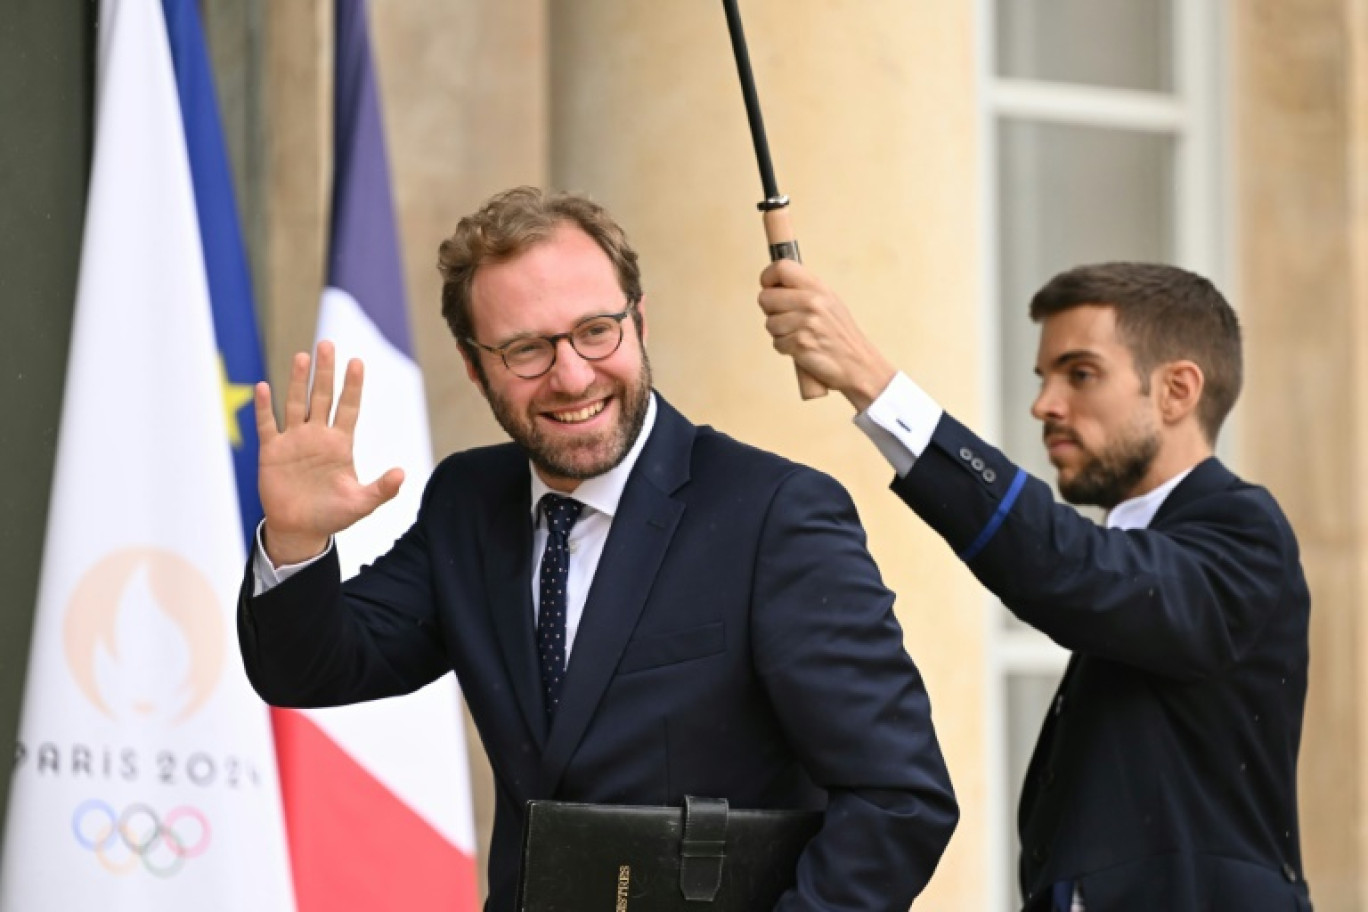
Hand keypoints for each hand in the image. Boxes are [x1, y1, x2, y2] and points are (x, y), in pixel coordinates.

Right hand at [254, 341, 403, 564]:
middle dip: (325, 372)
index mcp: (340, 444)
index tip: (357, 362)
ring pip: (296, 404)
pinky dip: (264, 407)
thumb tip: (403, 473)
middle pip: (322, 397)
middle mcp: (317, 436)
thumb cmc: (332, 515)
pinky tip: (263, 387)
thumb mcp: (361, 504)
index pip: (348, 408)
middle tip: (327, 345)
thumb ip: (382, 489)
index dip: (352, 386)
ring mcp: (294, 441)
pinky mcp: (272, 451)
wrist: (300, 530)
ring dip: (297, 381)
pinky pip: (267, 425)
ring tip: (302, 356)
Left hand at [757, 260, 896, 411]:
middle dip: (771, 311)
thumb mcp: (828, 302)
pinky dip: (785, 348)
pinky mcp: (801, 343)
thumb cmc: (840, 335)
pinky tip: (802, 348)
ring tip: (799, 335)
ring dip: (779, 333)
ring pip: (769, 323)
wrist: (857, 364)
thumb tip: (773, 285)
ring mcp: (807, 322)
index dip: (768, 277)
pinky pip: (777, 343)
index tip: (769, 288)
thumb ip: (804, 290)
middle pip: (766, 297)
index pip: (782, 267)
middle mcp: (812, 301)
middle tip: (787, 319)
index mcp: (818, 287)